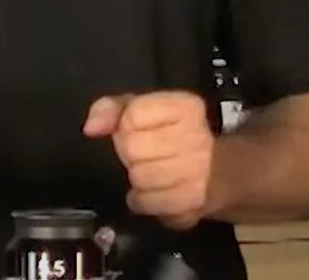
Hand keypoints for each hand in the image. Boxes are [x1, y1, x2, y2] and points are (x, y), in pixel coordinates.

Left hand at [84, 91, 214, 230]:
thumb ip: (111, 109)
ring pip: (138, 176)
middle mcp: (195, 137)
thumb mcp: (143, 110)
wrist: (217, 173)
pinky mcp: (191, 201)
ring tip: (149, 172)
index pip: (132, 116)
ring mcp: (197, 171)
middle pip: (133, 147)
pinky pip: (145, 202)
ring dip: (136, 177)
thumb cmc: (172, 137)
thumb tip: (91, 127)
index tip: (135, 131)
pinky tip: (151, 192)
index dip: (124, 126)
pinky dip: (141, 200)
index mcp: (184, 107)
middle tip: (143, 155)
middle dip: (129, 154)